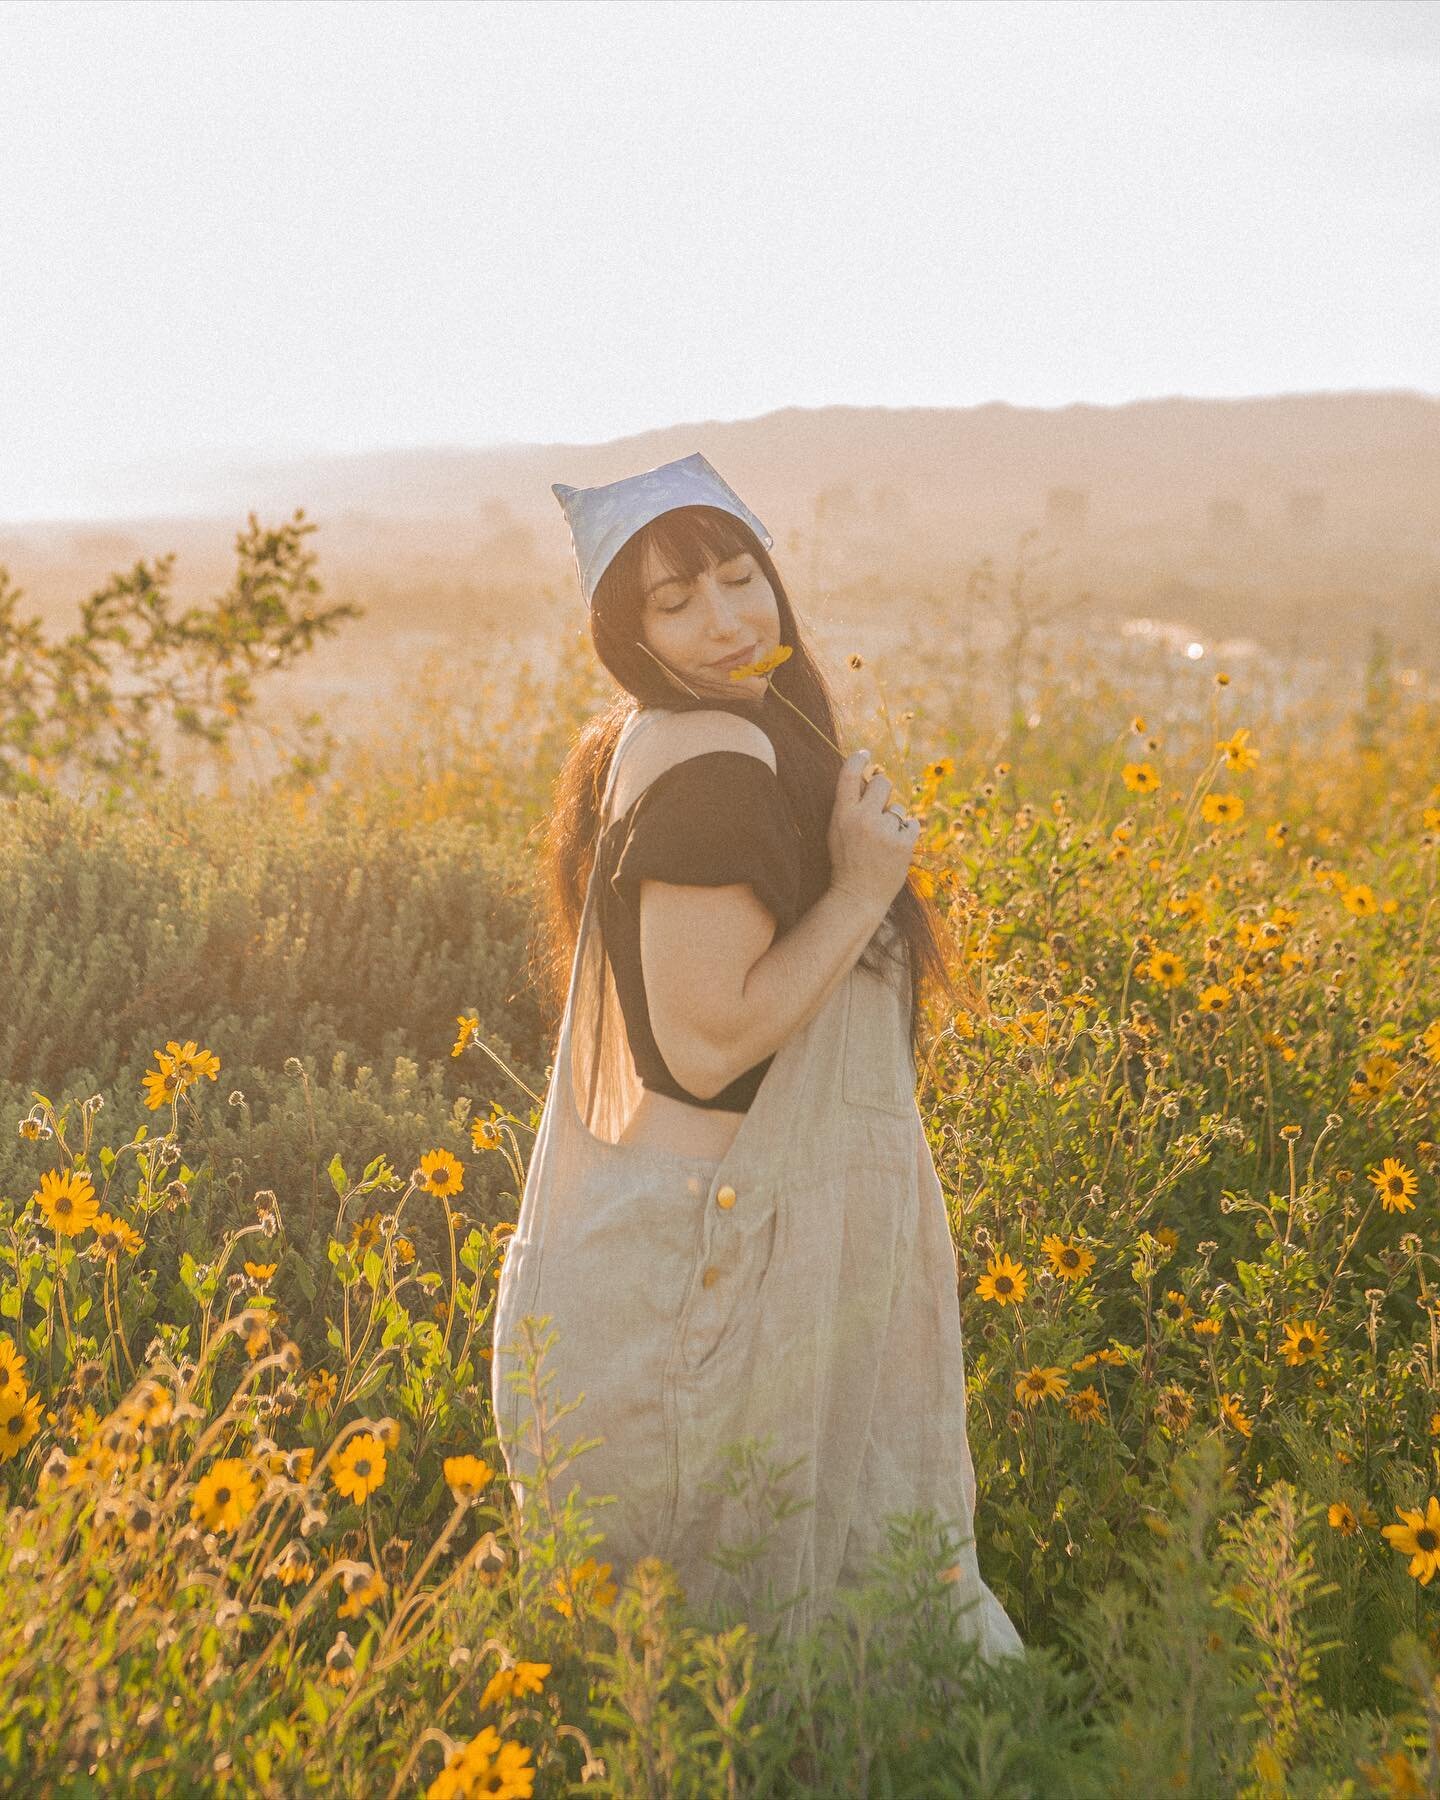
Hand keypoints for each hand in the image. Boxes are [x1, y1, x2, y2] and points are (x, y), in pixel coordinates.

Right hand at [827, 749, 920, 913]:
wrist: (858, 896)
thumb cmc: (845, 862)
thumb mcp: (836, 831)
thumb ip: (849, 806)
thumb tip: (865, 778)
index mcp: (842, 814)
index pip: (849, 774)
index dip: (858, 759)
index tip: (864, 753)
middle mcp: (864, 819)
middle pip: (882, 782)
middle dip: (882, 789)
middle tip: (878, 805)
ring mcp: (885, 831)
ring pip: (897, 808)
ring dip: (893, 820)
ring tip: (881, 842)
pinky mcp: (904, 844)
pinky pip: (912, 823)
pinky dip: (906, 832)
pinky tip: (895, 846)